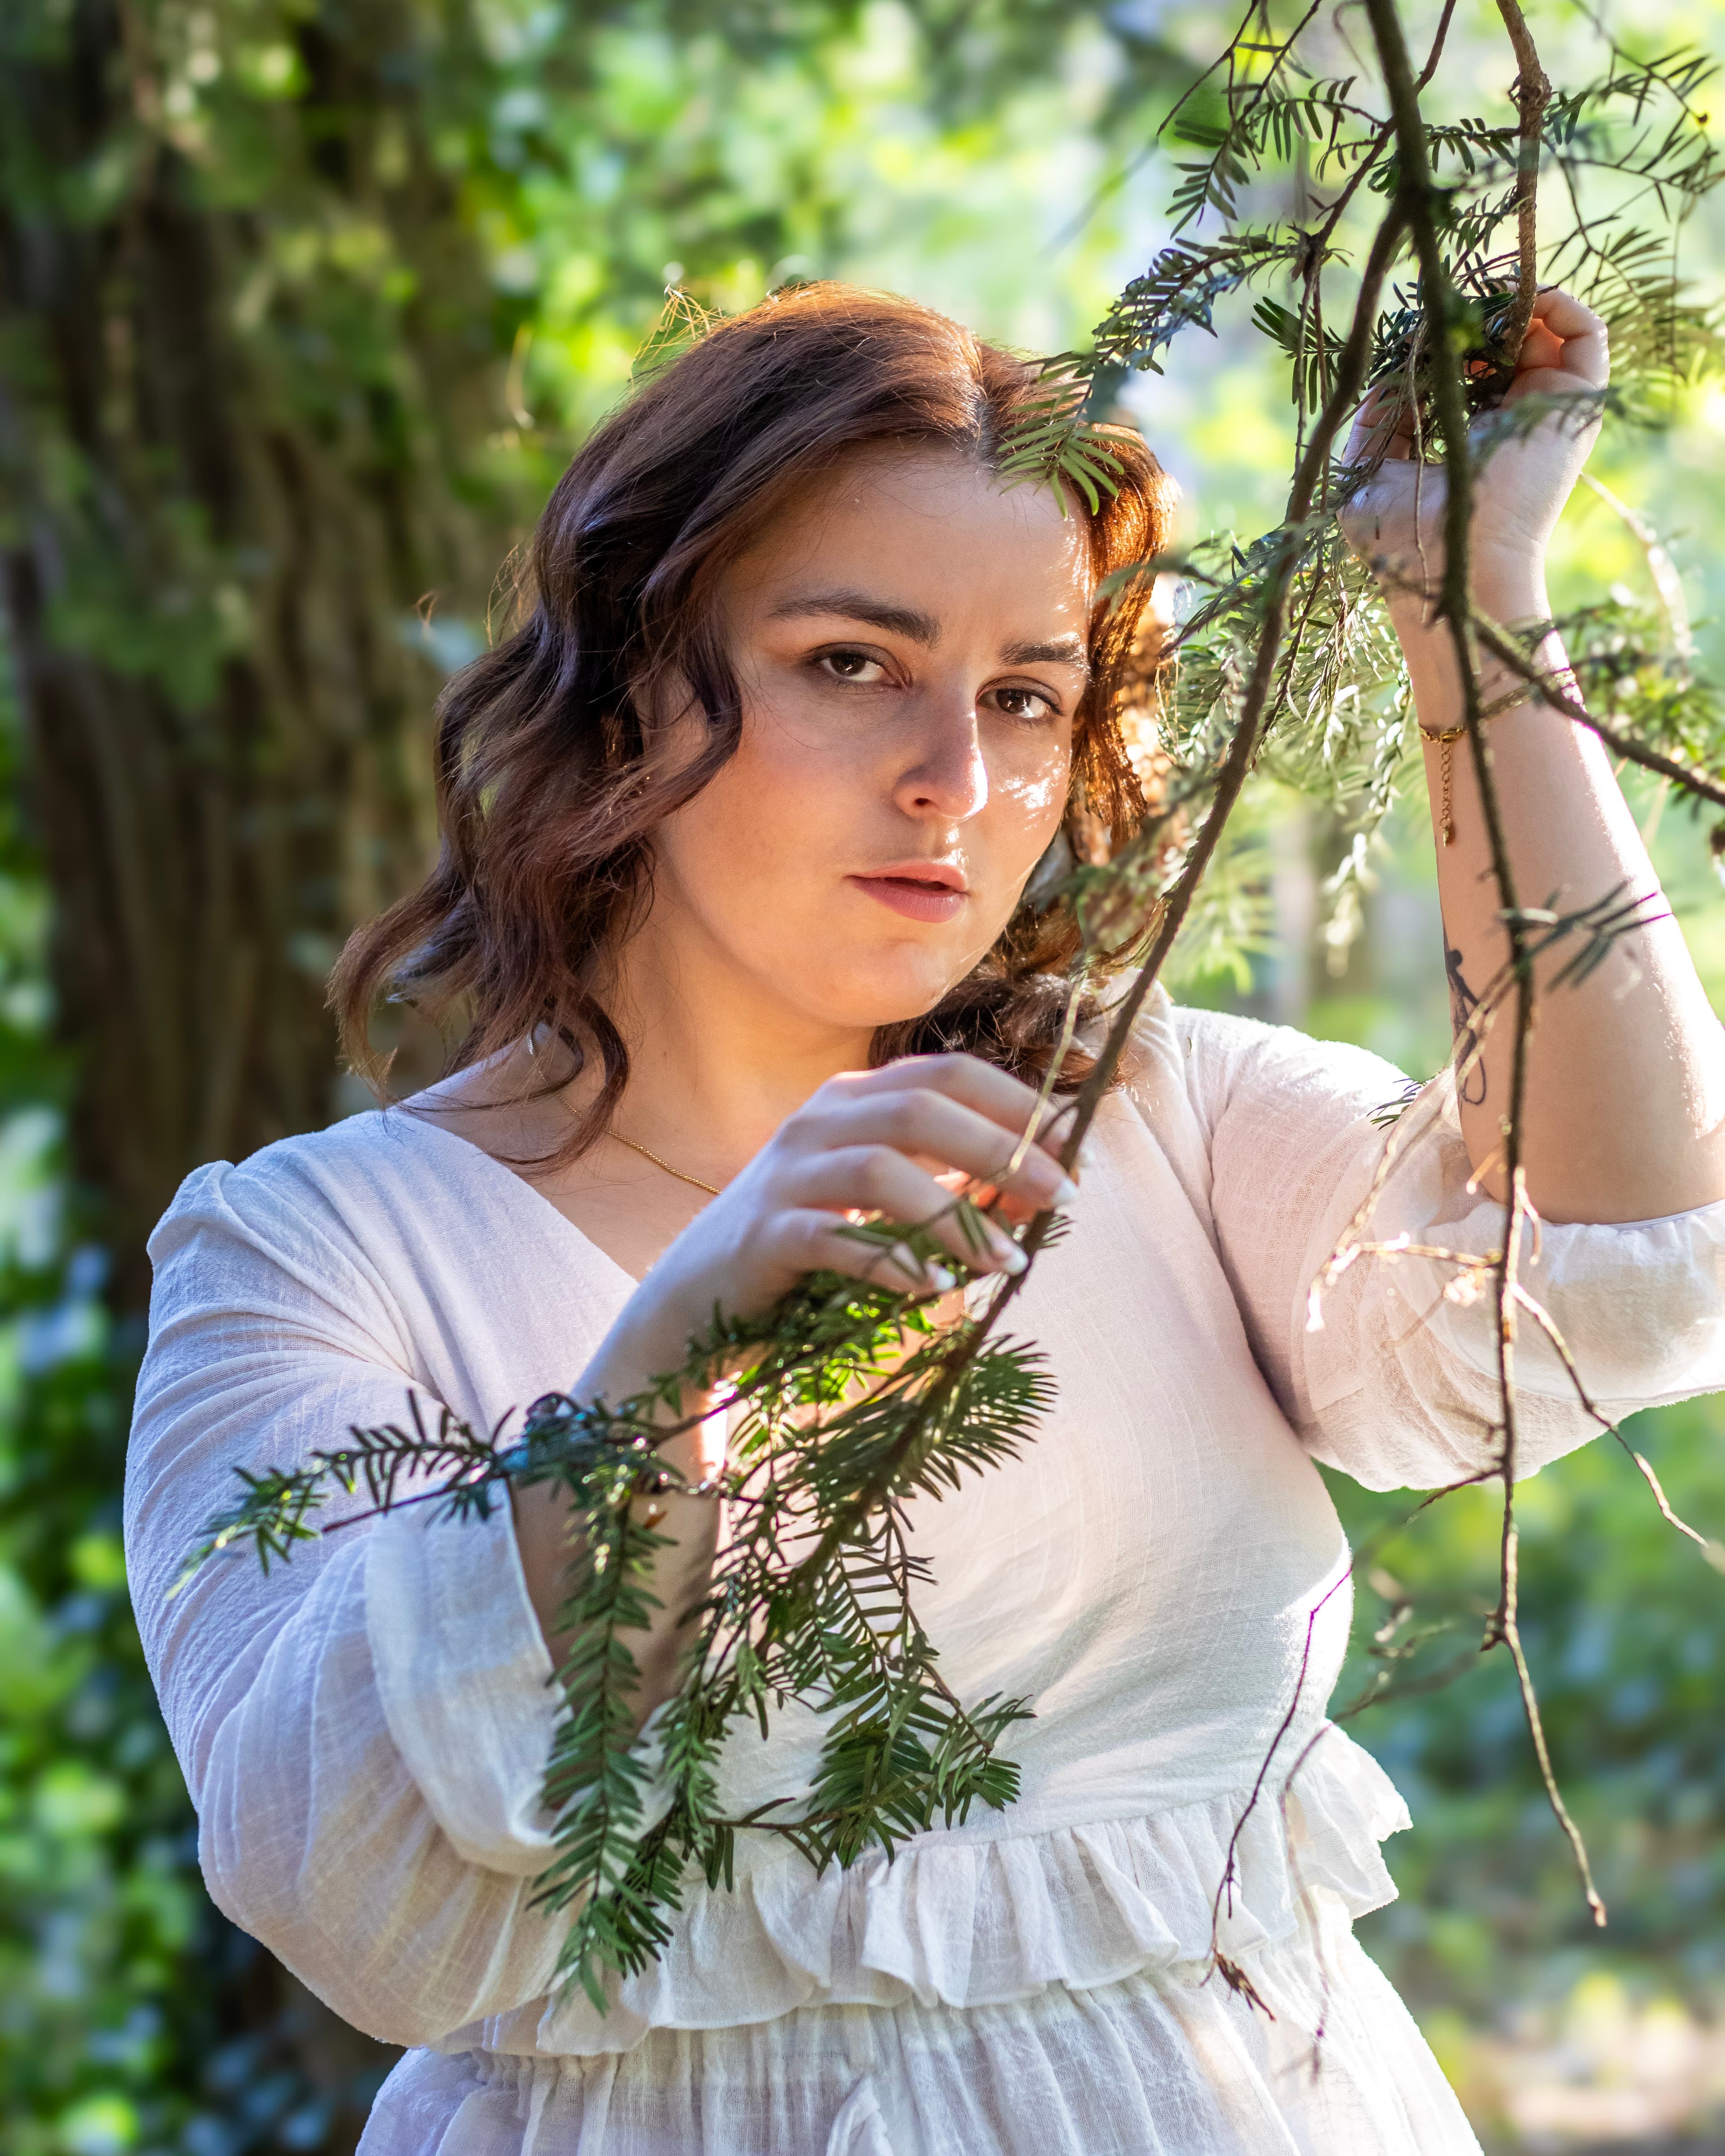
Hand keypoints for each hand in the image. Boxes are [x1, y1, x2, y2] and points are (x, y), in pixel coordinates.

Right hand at [585, 1053, 1079, 1405]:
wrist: (698, 1300)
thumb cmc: (808, 1245)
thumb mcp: (881, 1200)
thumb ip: (948, 1180)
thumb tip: (1039, 1185)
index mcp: (852, 1099)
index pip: (948, 1074)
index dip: (1019, 1105)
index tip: (1074, 1152)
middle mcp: (817, 1122)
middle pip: (922, 1110)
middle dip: (1004, 1151)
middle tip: (1063, 1200)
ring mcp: (786, 1176)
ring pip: (883, 1170)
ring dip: (959, 1216)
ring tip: (1010, 1262)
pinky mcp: (763, 1236)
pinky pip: (834, 1239)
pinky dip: (893, 1261)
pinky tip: (936, 1288)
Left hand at [1338, 288, 1607, 606]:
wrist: (1451, 566)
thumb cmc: (1401, 535)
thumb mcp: (1368, 465)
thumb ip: (1377, 413)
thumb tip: (1390, 361)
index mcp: (1470, 438)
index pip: (1469, 370)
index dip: (1447, 337)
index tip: (1421, 319)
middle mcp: (1514, 421)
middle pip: (1508, 343)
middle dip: (1478, 313)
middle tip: (1449, 297)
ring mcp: (1547, 412)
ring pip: (1547, 331)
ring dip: (1512, 301)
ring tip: (1477, 295)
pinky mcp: (1576, 405)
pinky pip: (1587, 335)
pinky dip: (1558, 302)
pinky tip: (1515, 296)